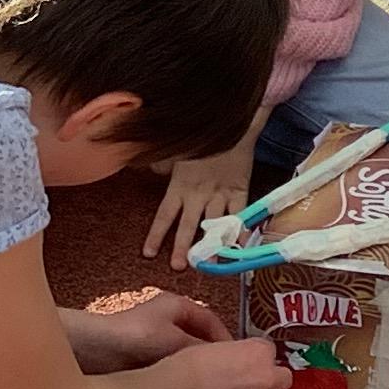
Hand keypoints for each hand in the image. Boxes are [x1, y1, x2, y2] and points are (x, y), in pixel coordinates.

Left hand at [68, 291, 230, 371]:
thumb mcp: (176, 341)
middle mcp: (168, 319)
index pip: (211, 320)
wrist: (98, 350)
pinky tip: (185, 387)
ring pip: (185, 353)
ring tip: (208, 381)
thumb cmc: (135, 336)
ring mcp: (156, 337)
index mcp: (178, 305)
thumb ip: (200, 349)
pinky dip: (180, 374)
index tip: (237, 356)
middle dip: (211, 353)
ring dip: (195, 365)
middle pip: (199, 337)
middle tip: (225, 371)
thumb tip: (221, 359)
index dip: (225, 338)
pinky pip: (171, 365)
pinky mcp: (145, 356)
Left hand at [144, 127, 259, 262]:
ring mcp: (220, 194)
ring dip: (212, 246)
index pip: (165, 215)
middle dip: (183, 248)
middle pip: (188, 226)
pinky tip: (240, 247)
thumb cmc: (201, 135)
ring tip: (210, 265)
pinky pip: (240, 215)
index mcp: (180, 185)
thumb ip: (163, 163)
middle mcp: (199, 194)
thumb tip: (151, 170)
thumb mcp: (177, 148)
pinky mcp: (239, 191)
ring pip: (214, 225)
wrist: (231, 122)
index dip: (156, 235)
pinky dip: (240, 231)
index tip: (148, 254)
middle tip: (179, 267)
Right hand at [163, 334, 291, 388]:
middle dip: (275, 379)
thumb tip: (241, 360)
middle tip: (260, 380)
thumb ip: (239, 353)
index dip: (261, 358)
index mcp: (260, 352)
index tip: (254, 362)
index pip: (272, 351)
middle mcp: (267, 376)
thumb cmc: (193, 366)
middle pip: (285, 378)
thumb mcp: (220, 346)